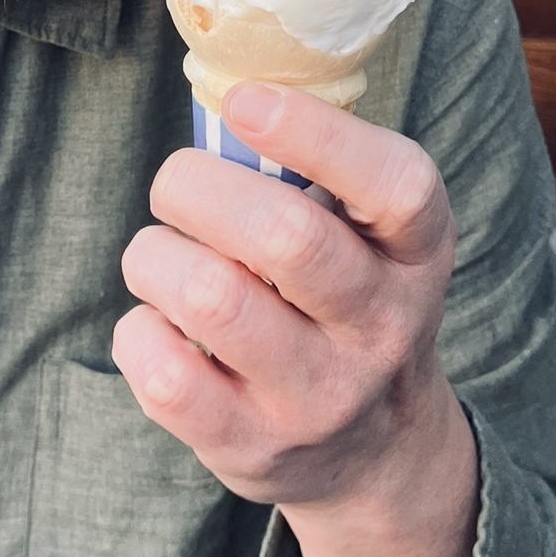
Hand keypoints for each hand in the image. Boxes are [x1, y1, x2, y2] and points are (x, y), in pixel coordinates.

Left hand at [114, 81, 479, 556]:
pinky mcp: (253, 447)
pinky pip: (167, 375)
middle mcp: (381, 327)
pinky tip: (157, 324)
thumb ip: (312, 174)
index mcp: (417, 253)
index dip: (314, 133)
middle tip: (176, 186)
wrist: (377, 455)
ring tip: (161, 258)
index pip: (394, 188)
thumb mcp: (371, 238)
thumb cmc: (347, 303)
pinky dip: (138, 331)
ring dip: (155, 256)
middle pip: (287, 236)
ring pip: (211, 297)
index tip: (243, 101)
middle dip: (198, 186)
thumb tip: (215, 107)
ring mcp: (319, 396)